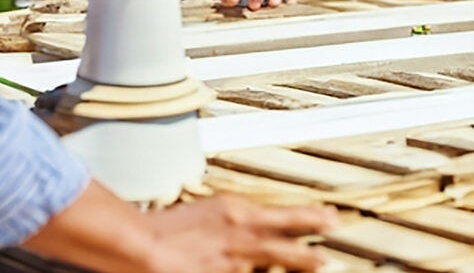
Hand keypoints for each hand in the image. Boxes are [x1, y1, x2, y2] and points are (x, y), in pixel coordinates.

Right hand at [141, 196, 334, 272]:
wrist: (141, 245)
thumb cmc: (163, 228)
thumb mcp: (205, 212)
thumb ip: (231, 221)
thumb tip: (249, 224)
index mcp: (234, 212)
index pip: (282, 215)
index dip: (309, 217)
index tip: (329, 217)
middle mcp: (239, 234)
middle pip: (286, 240)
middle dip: (311, 242)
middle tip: (332, 242)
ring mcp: (233, 260)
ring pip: (274, 259)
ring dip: (298, 260)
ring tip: (319, 261)